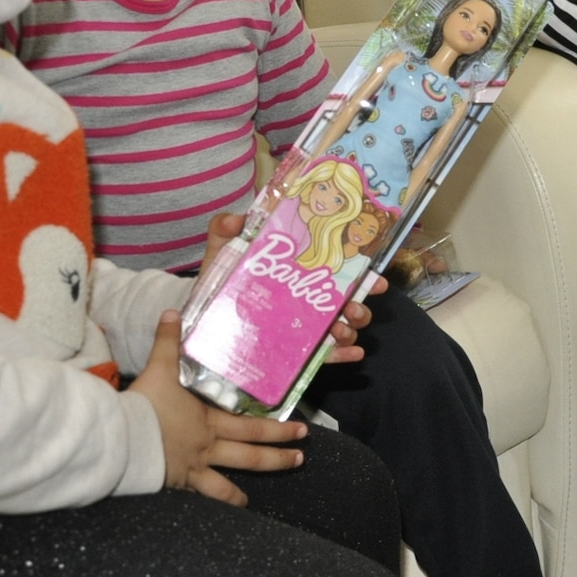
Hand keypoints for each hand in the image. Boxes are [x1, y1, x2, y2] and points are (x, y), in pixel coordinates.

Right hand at [127, 311, 308, 505]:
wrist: (120, 436)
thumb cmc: (143, 403)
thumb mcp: (159, 368)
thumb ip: (168, 341)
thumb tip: (173, 312)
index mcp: (209, 421)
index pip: (252, 426)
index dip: (278, 429)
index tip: (302, 431)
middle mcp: (207, 447)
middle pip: (250, 455)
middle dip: (278, 457)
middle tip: (300, 458)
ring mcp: (192, 469)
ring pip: (226, 486)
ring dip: (243, 493)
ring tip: (252, 501)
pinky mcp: (174, 485)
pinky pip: (197, 499)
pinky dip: (207, 507)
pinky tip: (213, 516)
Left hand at [199, 213, 379, 365]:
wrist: (204, 320)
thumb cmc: (221, 283)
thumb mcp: (223, 254)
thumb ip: (225, 233)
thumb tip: (234, 220)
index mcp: (300, 276)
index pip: (336, 271)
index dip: (360, 271)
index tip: (372, 272)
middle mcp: (309, 302)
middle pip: (347, 302)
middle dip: (359, 305)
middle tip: (354, 306)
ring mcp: (306, 329)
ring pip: (341, 329)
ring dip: (350, 328)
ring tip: (341, 329)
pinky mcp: (297, 354)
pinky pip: (325, 356)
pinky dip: (342, 355)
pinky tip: (353, 353)